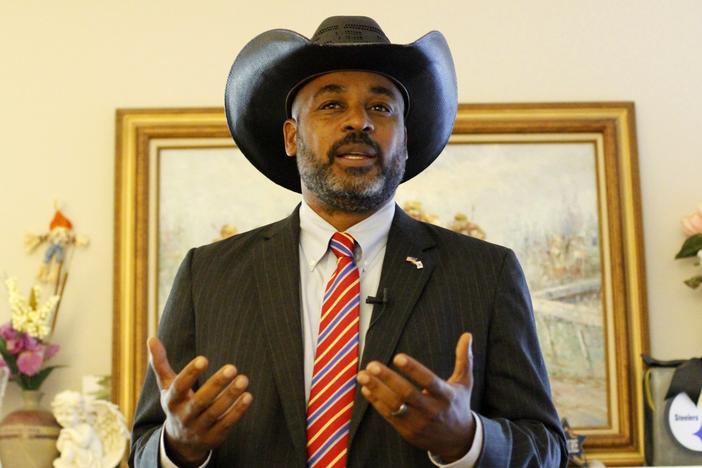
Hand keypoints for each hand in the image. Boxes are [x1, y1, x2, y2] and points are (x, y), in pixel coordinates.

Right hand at [148, 337, 252, 466]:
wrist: (181, 442)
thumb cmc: (177, 404)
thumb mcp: (167, 386)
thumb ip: (161, 363)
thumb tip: (152, 338)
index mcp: (171, 401)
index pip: (179, 387)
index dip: (190, 374)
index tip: (204, 359)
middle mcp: (183, 416)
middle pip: (199, 401)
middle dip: (216, 384)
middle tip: (232, 367)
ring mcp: (198, 429)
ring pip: (215, 413)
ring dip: (230, 396)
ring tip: (243, 379)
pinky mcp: (213, 438)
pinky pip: (226, 424)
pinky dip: (237, 411)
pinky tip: (248, 396)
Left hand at [357, 332, 475, 462]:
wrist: (458, 442)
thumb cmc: (458, 405)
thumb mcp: (464, 383)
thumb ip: (464, 359)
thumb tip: (467, 334)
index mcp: (446, 395)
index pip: (428, 381)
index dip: (413, 369)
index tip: (398, 357)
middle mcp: (432, 410)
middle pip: (407, 394)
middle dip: (387, 379)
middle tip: (372, 364)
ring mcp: (418, 423)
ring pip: (394, 405)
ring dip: (376, 390)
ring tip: (362, 375)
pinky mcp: (408, 431)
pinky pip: (389, 416)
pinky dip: (376, 402)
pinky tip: (366, 389)